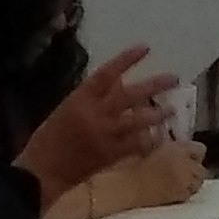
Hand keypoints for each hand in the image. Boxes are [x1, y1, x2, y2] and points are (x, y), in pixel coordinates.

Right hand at [13, 47, 183, 211]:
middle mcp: (95, 114)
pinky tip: (157, 138)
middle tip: (174, 77)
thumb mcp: (68, 108)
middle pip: (130, 95)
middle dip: (154, 85)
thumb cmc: (50, 137)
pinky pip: (136, 145)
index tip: (145, 48)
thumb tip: (119, 82)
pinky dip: (148, 141)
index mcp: (80, 99)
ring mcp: (105, 135)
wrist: (43, 170)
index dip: (126, 60)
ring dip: (157, 115)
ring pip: (138, 121)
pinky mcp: (111, 155)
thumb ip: (93, 96)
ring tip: (171, 109)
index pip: (106, 74)